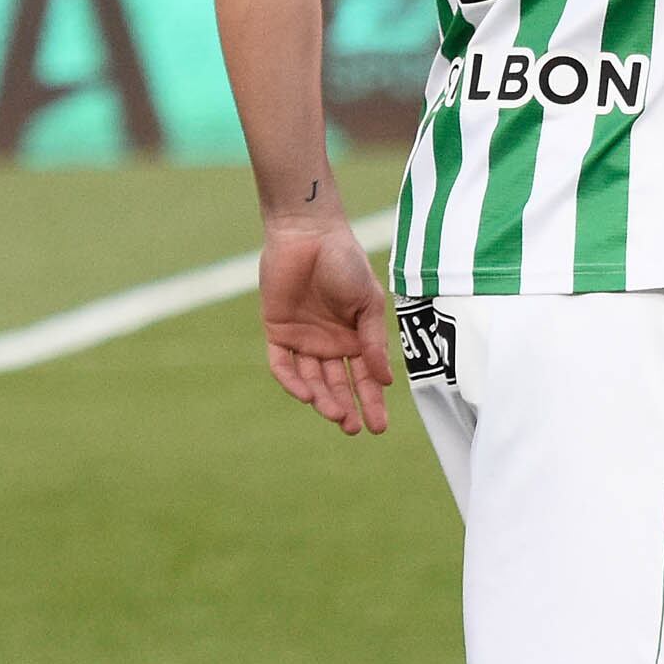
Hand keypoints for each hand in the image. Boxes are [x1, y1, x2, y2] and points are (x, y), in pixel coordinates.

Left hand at [258, 218, 392, 434]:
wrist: (309, 235)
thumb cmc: (345, 262)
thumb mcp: (369, 303)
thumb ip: (374, 341)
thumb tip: (385, 380)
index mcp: (355, 338)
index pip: (364, 378)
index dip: (372, 402)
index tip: (379, 426)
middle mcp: (329, 344)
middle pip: (338, 385)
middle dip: (347, 408)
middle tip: (354, 428)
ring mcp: (303, 340)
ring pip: (312, 381)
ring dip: (323, 399)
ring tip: (336, 415)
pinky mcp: (277, 333)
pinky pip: (283, 365)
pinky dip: (293, 382)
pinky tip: (306, 395)